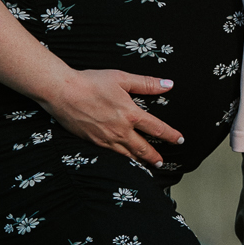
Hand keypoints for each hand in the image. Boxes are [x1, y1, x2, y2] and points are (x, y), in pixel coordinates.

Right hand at [40, 68, 184, 165]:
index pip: (157, 128)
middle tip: (162, 162)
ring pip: (127, 155)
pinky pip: (112, 155)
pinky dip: (121, 159)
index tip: (179, 139)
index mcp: (130, 114)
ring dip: (139, 161)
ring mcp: (106, 139)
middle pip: (143, 148)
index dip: (170, 135)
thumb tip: (168, 85)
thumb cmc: (91, 82)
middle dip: (155, 157)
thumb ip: (146, 83)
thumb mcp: (121, 78)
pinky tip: (122, 160)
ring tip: (146, 166)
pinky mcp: (93, 142)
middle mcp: (121, 130)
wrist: (63, 93)